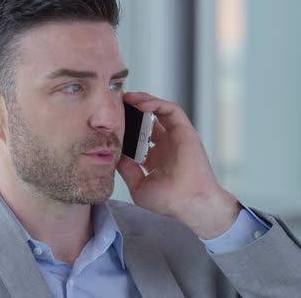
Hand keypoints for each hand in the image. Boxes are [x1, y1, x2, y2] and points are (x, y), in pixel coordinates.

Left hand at [117, 92, 241, 238]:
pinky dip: (156, 103)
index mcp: (156, 157)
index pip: (139, 135)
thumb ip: (127, 170)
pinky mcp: (185, 131)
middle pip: (148, 119)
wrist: (189, 203)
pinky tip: (141, 105)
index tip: (111, 122)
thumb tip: (115, 155)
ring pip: (160, 110)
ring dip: (143, 101)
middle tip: (117, 102)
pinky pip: (171, 109)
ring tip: (127, 98)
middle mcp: (166, 145)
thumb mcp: (139, 186)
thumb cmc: (169, 200)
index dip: (126, 126)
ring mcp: (176, 137)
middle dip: (132, 109)